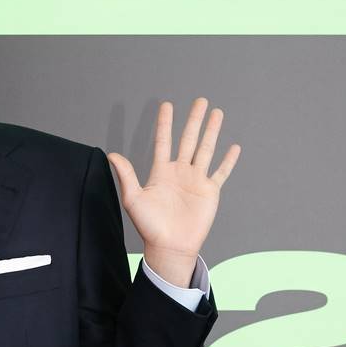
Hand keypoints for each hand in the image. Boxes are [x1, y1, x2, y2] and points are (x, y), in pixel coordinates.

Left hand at [106, 97, 239, 276]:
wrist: (170, 246)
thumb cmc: (149, 226)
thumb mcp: (133, 198)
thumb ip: (126, 175)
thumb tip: (112, 154)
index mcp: (161, 172)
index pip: (164, 141)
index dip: (165, 123)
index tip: (167, 105)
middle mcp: (179, 172)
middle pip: (189, 139)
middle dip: (194, 120)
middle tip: (200, 100)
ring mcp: (196, 180)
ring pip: (206, 150)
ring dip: (212, 131)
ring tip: (217, 113)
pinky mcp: (210, 192)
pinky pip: (221, 172)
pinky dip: (228, 160)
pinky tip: (234, 147)